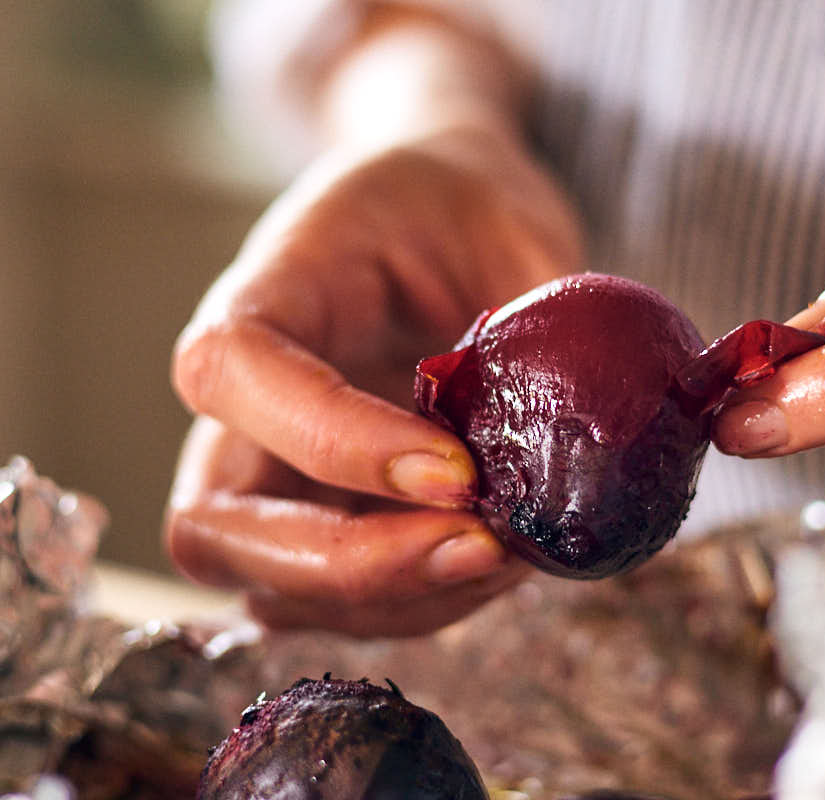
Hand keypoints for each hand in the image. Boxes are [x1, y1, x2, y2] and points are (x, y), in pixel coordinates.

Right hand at [167, 128, 581, 635]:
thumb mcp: (509, 224)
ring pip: (272, 588)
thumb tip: (592, 445)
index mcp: (269, 292)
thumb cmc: (463, 206)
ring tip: (512, 555)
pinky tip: (503, 563)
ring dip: (396, 599)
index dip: (334, 441)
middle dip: (346, 565)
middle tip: (481, 545)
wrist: (442, 220)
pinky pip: (341, 604)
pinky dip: (421, 606)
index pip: (236, 374)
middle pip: (215, 524)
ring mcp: (277, 474)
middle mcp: (246, 404)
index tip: (457, 469)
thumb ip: (538, 323)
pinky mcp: (326, 520)